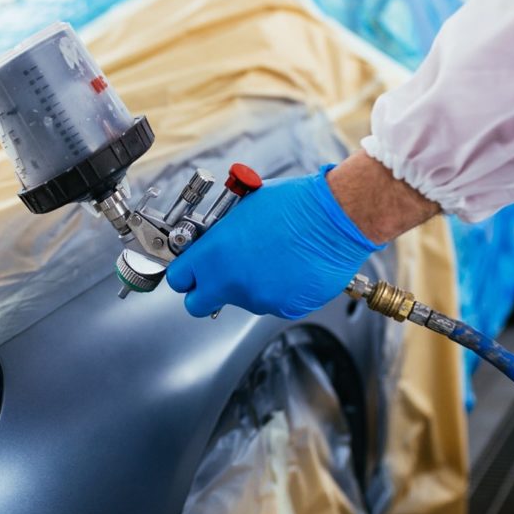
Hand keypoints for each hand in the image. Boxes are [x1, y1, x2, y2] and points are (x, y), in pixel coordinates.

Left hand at [165, 165, 383, 318]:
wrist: (335, 218)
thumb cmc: (294, 204)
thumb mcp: (242, 209)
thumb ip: (220, 234)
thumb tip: (211, 242)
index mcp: (214, 255)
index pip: (178, 279)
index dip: (185, 274)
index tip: (191, 270)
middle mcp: (231, 283)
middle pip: (198, 304)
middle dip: (204, 292)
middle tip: (220, 275)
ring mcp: (258, 299)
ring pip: (241, 301)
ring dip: (249, 285)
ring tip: (272, 257)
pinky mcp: (284, 309)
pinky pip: (272, 303)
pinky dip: (277, 290)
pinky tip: (290, 267)